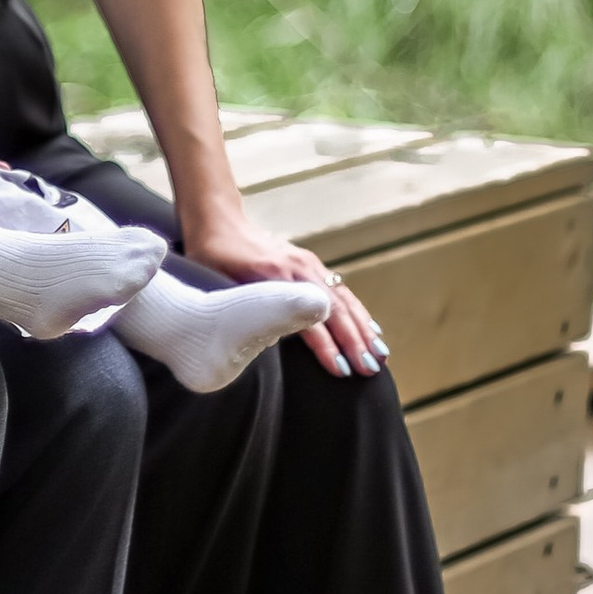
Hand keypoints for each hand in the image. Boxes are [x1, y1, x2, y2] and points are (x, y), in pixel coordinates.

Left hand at [176, 194, 386, 377]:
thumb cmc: (212, 257)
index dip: (326, 346)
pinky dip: (359, 313)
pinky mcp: (311, 266)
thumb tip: (269, 340)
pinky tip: (372, 330)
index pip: (310, 317)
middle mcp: (300, 269)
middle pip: (335, 309)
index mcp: (278, 276)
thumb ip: (244, 308)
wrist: (219, 223)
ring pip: (344, 301)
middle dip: (355, 341)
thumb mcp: (219, 285)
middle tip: (369, 370)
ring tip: (379, 356)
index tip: (341, 370)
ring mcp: (309, 265)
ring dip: (363, 329)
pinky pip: (342, 292)